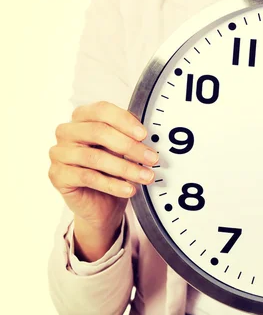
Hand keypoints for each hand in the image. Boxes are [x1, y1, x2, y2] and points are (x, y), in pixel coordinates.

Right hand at [48, 101, 158, 259]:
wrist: (101, 204)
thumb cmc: (113, 170)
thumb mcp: (124, 149)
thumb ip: (130, 136)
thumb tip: (146, 135)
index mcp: (82, 117)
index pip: (102, 110)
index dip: (124, 120)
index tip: (145, 134)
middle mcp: (67, 132)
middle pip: (98, 132)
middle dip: (130, 146)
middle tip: (152, 158)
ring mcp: (59, 153)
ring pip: (95, 157)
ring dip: (126, 168)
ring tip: (146, 177)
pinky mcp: (57, 175)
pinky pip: (88, 178)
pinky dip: (113, 185)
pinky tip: (130, 189)